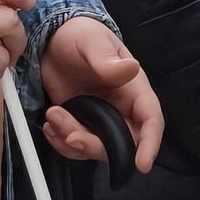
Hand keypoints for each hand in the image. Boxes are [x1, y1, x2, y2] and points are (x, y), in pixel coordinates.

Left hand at [38, 16, 163, 172]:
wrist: (52, 38)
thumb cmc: (80, 35)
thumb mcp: (92, 42)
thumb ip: (108, 60)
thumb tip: (131, 69)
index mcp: (134, 90)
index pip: (151, 120)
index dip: (150, 144)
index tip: (141, 165)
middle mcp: (121, 109)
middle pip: (121, 143)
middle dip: (94, 145)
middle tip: (69, 134)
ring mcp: (99, 119)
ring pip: (94, 147)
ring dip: (72, 140)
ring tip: (52, 115)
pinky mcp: (79, 123)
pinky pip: (75, 145)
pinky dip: (61, 142)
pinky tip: (49, 125)